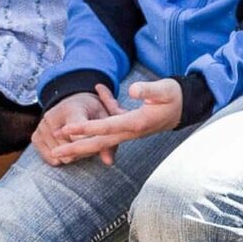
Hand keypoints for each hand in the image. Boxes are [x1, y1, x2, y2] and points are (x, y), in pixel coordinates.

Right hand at [33, 90, 116, 165]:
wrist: (72, 102)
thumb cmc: (92, 111)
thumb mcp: (104, 119)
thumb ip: (108, 139)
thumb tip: (109, 162)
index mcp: (71, 109)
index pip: (77, 135)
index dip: (90, 144)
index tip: (97, 145)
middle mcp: (52, 118)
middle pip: (72, 151)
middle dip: (86, 151)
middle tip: (92, 142)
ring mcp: (41, 128)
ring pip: (63, 158)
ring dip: (76, 155)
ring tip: (80, 142)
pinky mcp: (35, 137)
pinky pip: (52, 161)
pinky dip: (63, 158)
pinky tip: (68, 146)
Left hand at [54, 78, 183, 161]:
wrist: (187, 106)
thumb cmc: (175, 98)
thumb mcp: (164, 90)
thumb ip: (148, 90)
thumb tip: (130, 90)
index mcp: (136, 123)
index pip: (106, 127)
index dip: (86, 128)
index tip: (67, 130)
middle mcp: (130, 130)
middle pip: (99, 143)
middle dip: (76, 148)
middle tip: (55, 153)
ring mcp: (129, 129)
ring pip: (101, 137)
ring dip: (81, 139)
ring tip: (61, 141)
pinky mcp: (130, 123)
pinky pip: (111, 118)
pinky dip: (102, 106)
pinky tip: (98, 88)